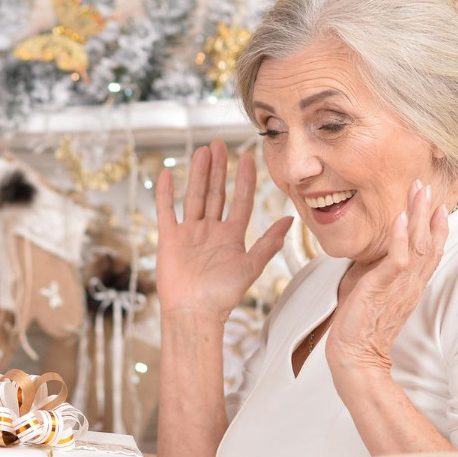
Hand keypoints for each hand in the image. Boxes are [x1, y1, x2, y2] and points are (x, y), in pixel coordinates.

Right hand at [155, 140, 292, 320]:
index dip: (244, 179)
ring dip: (198, 174)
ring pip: (195, 197)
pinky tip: (168, 174)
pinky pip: (167, 211)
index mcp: (231, 236)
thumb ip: (269, 242)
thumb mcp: (251, 267)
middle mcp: (211, 231)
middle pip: (215, 193)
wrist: (194, 312)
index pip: (240, 201)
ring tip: (202, 151)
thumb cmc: (223, 295)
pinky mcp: (169, 238)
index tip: (248, 157)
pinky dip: (167, 193)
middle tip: (219, 144)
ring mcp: (189, 233)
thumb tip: (290, 219)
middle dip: (218, 169)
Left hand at [327, 179, 448, 382]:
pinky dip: (400, 238)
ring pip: (417, 245)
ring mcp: (400, 285)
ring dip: (417, 215)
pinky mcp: (384, 288)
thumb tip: (372, 254)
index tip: (437, 203)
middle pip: (428, 241)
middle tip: (426, 184)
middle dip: (427, 211)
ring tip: (418, 191)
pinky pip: (397, 260)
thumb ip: (377, 269)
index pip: (430, 251)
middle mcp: (411, 282)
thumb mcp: (371, 288)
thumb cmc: (360, 323)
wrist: (356, 353)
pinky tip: (400, 219)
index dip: (436, 227)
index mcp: (411, 283)